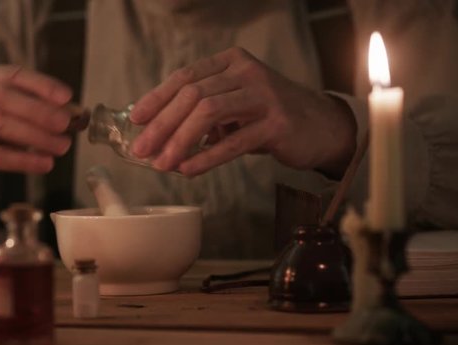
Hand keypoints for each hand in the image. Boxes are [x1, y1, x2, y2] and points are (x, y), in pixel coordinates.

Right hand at [0, 65, 73, 188]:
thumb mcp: (5, 113)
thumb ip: (34, 109)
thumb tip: (74, 114)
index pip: (11, 75)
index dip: (41, 85)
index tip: (66, 97)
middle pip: (3, 97)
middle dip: (39, 111)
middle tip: (66, 124)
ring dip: (35, 135)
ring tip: (61, 146)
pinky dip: (23, 160)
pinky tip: (45, 163)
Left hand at [129, 47, 355, 177]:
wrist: (321, 127)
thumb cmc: (268, 116)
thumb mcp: (234, 104)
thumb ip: (202, 110)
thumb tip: (157, 132)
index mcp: (231, 62)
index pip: (185, 77)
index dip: (157, 98)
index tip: (136, 119)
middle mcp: (246, 72)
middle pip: (192, 95)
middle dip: (162, 124)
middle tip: (141, 149)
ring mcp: (263, 96)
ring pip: (209, 113)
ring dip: (179, 140)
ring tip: (161, 164)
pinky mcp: (276, 124)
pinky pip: (233, 142)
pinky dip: (206, 156)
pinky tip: (188, 169)